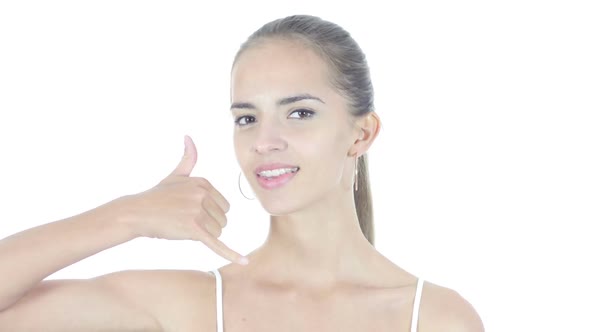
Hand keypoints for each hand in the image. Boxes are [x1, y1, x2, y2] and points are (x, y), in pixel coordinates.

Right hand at [116, 135, 247, 264]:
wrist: (136, 213)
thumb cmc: (156, 196)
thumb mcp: (175, 175)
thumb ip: (188, 158)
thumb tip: (189, 137)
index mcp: (204, 183)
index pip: (224, 206)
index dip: (209, 213)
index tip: (189, 211)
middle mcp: (203, 195)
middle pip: (223, 220)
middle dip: (208, 225)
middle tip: (184, 220)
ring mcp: (198, 211)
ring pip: (218, 232)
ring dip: (203, 235)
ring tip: (183, 227)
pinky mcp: (194, 229)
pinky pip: (217, 243)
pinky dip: (231, 254)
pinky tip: (244, 262)